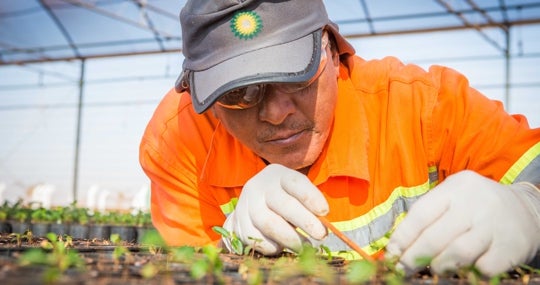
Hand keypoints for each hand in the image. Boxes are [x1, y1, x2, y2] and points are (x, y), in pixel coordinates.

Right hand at [222, 164, 328, 254]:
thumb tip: (322, 227)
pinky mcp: (237, 220)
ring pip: (267, 223)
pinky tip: (281, 247)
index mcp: (278, 174)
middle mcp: (259, 186)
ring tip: (304, 247)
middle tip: (321, 235)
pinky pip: (253, 237)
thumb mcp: (297, 192)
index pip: (295, 182)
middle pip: (283, 204)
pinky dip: (270, 246)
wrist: (255, 199)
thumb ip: (310, 205)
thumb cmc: (285, 197)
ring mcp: (246, 203)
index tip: (325, 211)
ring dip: (289, 238)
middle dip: (305, 221)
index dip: (310, 197)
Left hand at [385, 170, 539, 276]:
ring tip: (433, 268)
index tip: (391, 252)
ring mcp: (494, 225)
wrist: (526, 211)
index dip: (403, 237)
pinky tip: (462, 269)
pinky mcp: (510, 247)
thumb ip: (428, 215)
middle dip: (414, 256)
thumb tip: (397, 244)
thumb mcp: (454, 198)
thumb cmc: (476, 207)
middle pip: (436, 236)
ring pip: (458, 253)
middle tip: (402, 268)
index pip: (421, 214)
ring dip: (439, 265)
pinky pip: (483, 267)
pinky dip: (468, 272)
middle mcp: (476, 203)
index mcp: (457, 187)